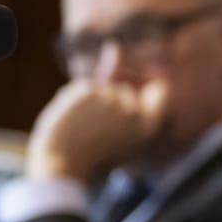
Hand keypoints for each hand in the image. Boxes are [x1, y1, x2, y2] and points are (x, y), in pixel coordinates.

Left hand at [25, 79, 166, 180]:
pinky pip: (82, 89)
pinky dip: (74, 102)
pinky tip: (70, 121)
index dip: (148, 94)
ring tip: (82, 130)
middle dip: (111, 104)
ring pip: (101, 90)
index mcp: (149, 126)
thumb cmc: (92, 161)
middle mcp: (134, 109)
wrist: (61, 168)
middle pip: (125, 90)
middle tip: (97, 131)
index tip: (135, 104)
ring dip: (91, 103)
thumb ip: (133, 112)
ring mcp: (111, 97)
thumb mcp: (125, 143)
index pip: (160, 93)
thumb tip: (116, 53)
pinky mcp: (87, 90)